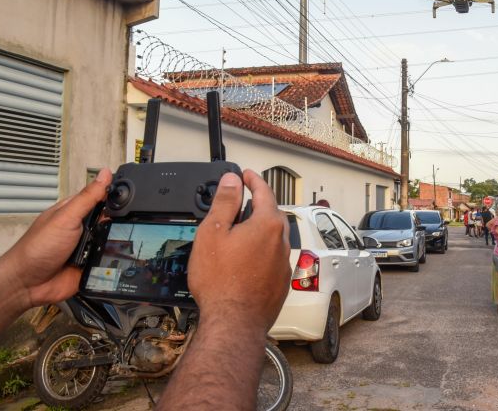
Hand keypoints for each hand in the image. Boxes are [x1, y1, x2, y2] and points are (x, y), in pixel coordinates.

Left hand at [2, 169, 111, 307]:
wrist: (28, 283)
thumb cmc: (37, 247)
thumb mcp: (66, 217)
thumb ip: (88, 197)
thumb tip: (105, 174)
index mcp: (74, 211)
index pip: (101, 198)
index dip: (115, 196)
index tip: (131, 195)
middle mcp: (82, 229)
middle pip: (110, 221)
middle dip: (116, 224)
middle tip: (120, 225)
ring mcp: (86, 248)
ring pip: (112, 241)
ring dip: (113, 244)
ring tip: (109, 245)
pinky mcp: (90, 266)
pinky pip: (108, 261)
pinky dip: (110, 262)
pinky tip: (110, 261)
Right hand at [189, 170, 289, 334]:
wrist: (234, 323)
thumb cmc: (221, 281)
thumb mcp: (213, 233)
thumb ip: (225, 202)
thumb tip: (232, 180)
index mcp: (267, 225)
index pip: (264, 192)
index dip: (253, 180)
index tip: (246, 175)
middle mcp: (281, 242)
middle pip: (273, 214)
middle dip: (259, 204)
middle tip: (243, 201)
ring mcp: (283, 264)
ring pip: (274, 237)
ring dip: (261, 229)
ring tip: (242, 231)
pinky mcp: (280, 283)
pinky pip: (274, 258)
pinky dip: (263, 251)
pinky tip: (247, 260)